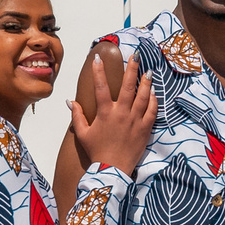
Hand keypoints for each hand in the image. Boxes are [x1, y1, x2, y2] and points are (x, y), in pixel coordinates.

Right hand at [69, 55, 155, 173]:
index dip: (98, 71)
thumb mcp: (83, 134)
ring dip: (146, 82)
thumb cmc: (97, 152)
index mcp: (105, 113)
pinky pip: (152, 111)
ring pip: (143, 96)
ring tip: (148, 71)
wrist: (112, 169)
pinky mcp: (145, 129)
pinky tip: (153, 93)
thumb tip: (70, 101)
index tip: (99, 58)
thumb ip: (77, 116)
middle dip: (132, 69)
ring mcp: (135, 120)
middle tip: (135, 56)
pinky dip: (153, 101)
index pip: (101, 87)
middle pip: (128, 86)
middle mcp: (121, 113)